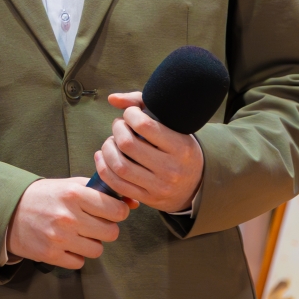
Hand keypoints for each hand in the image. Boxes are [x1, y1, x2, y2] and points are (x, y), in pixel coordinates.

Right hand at [6, 178, 130, 268]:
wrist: (8, 212)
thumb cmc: (44, 197)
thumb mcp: (70, 186)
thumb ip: (100, 191)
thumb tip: (133, 202)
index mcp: (74, 194)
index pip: (116, 210)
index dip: (118, 212)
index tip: (110, 211)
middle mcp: (68, 216)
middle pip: (111, 233)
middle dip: (105, 229)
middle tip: (93, 224)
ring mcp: (59, 238)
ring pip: (97, 250)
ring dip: (91, 243)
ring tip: (77, 234)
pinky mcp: (50, 254)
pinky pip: (79, 262)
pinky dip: (75, 255)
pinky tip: (65, 244)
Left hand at [94, 92, 203, 212]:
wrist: (195, 184)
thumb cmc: (178, 148)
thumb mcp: (172, 125)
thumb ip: (142, 103)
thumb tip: (112, 99)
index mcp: (182, 147)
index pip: (145, 126)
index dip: (130, 115)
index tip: (130, 114)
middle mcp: (172, 168)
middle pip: (128, 144)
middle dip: (116, 130)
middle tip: (119, 127)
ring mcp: (159, 186)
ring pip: (119, 166)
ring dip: (107, 149)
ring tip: (111, 142)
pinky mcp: (148, 198)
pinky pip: (117, 184)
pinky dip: (103, 168)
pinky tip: (103, 157)